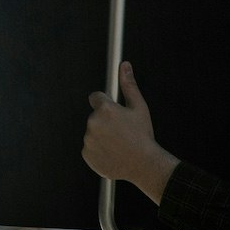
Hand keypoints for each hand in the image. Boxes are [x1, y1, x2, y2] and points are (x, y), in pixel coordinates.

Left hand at [84, 61, 179, 203]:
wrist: (143, 164)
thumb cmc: (143, 135)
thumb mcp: (139, 107)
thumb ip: (128, 85)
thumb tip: (124, 65)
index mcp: (105, 109)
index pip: (95, 98)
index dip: (105, 104)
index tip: (114, 113)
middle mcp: (93, 123)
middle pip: (95, 117)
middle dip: (105, 122)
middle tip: (122, 133)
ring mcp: (88, 140)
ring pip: (92, 133)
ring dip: (102, 137)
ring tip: (119, 145)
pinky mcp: (86, 154)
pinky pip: (90, 148)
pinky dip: (99, 150)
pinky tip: (113, 154)